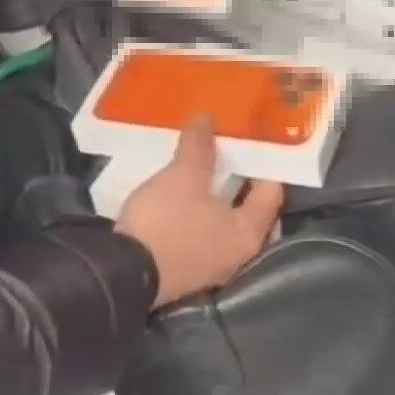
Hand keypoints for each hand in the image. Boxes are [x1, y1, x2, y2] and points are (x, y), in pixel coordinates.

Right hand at [116, 117, 283, 307]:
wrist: (123, 275)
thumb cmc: (166, 224)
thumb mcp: (183, 177)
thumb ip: (199, 148)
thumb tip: (207, 119)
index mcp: (249, 233)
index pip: (271, 192)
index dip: (264, 162)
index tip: (254, 138)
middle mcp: (238, 255)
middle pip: (248, 209)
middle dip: (239, 179)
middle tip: (228, 149)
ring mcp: (212, 267)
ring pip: (223, 223)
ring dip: (216, 197)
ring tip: (204, 168)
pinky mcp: (186, 271)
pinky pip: (202, 235)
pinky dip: (199, 214)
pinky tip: (184, 197)